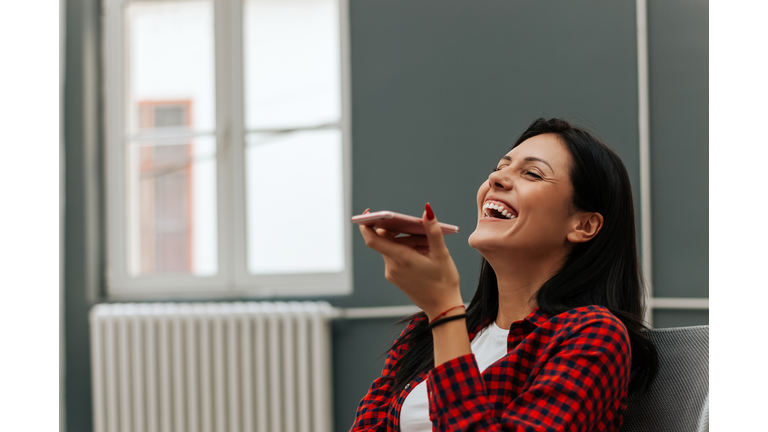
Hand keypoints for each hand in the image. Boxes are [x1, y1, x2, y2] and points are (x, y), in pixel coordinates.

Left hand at [359, 203, 462, 320]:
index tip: (368, 213)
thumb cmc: (444, 282)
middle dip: (400, 231)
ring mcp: (392, 273)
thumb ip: (433, 230)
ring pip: (392, 248)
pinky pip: (395, 257)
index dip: (366, 224)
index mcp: (401, 259)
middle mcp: (392, 266)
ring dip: (406, 241)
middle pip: (385, 240)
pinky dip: (406, 251)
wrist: (443, 308)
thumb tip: (427, 211)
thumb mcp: (442, 253)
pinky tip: (423, 254)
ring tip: (427, 247)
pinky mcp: (395, 277)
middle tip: (419, 230)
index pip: (372, 240)